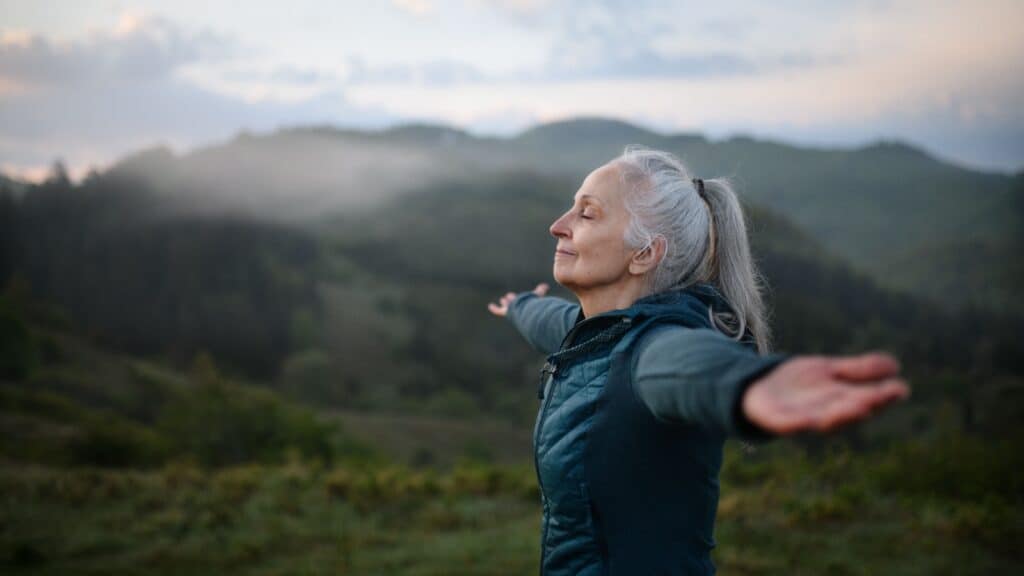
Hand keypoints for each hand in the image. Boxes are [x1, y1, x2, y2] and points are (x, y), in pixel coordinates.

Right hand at [487, 283, 548, 316]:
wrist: (527, 312)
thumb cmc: (533, 305)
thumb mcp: (537, 295)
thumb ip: (540, 290)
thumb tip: (546, 286)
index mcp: (525, 305)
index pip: (522, 300)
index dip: (520, 297)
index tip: (518, 295)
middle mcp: (518, 309)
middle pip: (515, 304)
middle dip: (512, 300)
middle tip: (508, 297)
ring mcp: (511, 311)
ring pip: (507, 306)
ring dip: (505, 303)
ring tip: (503, 299)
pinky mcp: (505, 312)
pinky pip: (498, 311)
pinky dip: (494, 309)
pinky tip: (490, 306)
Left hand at [742, 352, 910, 433]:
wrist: (757, 387)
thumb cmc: (799, 383)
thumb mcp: (829, 371)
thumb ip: (858, 370)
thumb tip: (895, 365)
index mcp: (840, 401)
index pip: (866, 399)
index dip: (883, 396)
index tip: (901, 389)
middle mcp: (824, 413)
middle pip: (847, 411)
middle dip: (863, 405)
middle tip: (880, 399)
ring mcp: (800, 418)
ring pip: (822, 421)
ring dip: (839, 416)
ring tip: (859, 406)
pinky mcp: (776, 420)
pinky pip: (788, 425)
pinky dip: (798, 424)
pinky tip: (808, 420)